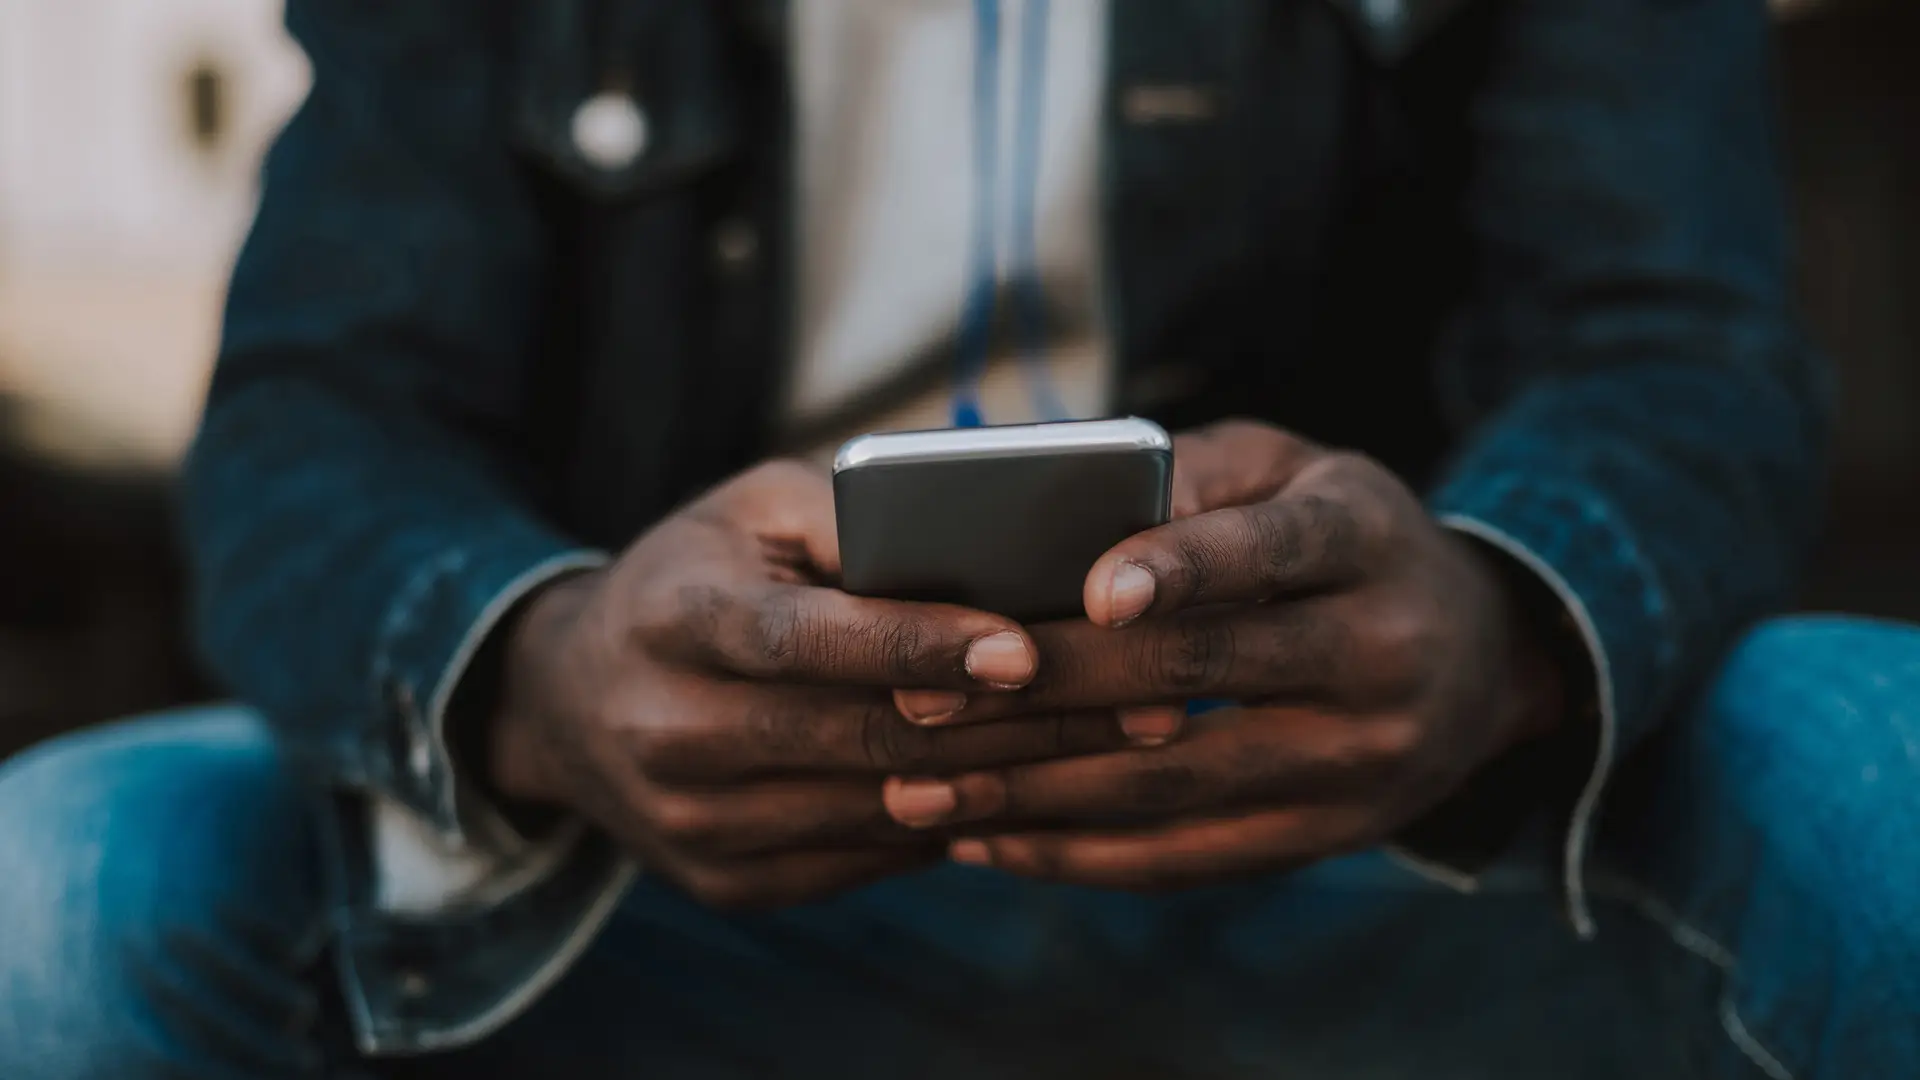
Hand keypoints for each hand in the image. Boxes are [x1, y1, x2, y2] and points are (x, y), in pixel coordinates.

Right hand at [490, 461, 1134, 907]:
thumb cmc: (696, 578)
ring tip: (1120, 743)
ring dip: (1010, 778)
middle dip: (1015, 722)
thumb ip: (855, 517)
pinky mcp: (725, 883)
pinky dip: (955, 824)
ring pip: (882, 811)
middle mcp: (671, 733)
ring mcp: (694, 825)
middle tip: (1139, 701)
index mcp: (677, 620)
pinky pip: (867, 860)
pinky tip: (1037, 785)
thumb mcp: (752, 510)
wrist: (570, 703)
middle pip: (865, 738)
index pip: (808, 642)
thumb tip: (992, 543)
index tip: (1027, 647)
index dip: (918, 647)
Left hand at [882, 422, 1563, 889]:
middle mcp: (1379, 656)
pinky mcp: (1326, 838)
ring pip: (1176, 786)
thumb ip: (1192, 478)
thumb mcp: (1294, 472)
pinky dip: (1079, 855)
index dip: (1183, 569)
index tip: (1093, 589)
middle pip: (1199, 675)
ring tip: (921, 788)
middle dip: (1049, 690)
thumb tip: (1059, 502)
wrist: (1480, 661)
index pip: (1272, 552)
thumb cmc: (1343, 538)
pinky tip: (991, 841)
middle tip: (924, 698)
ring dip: (1036, 795)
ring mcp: (1360, 764)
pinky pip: (1188, 861)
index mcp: (1364, 541)